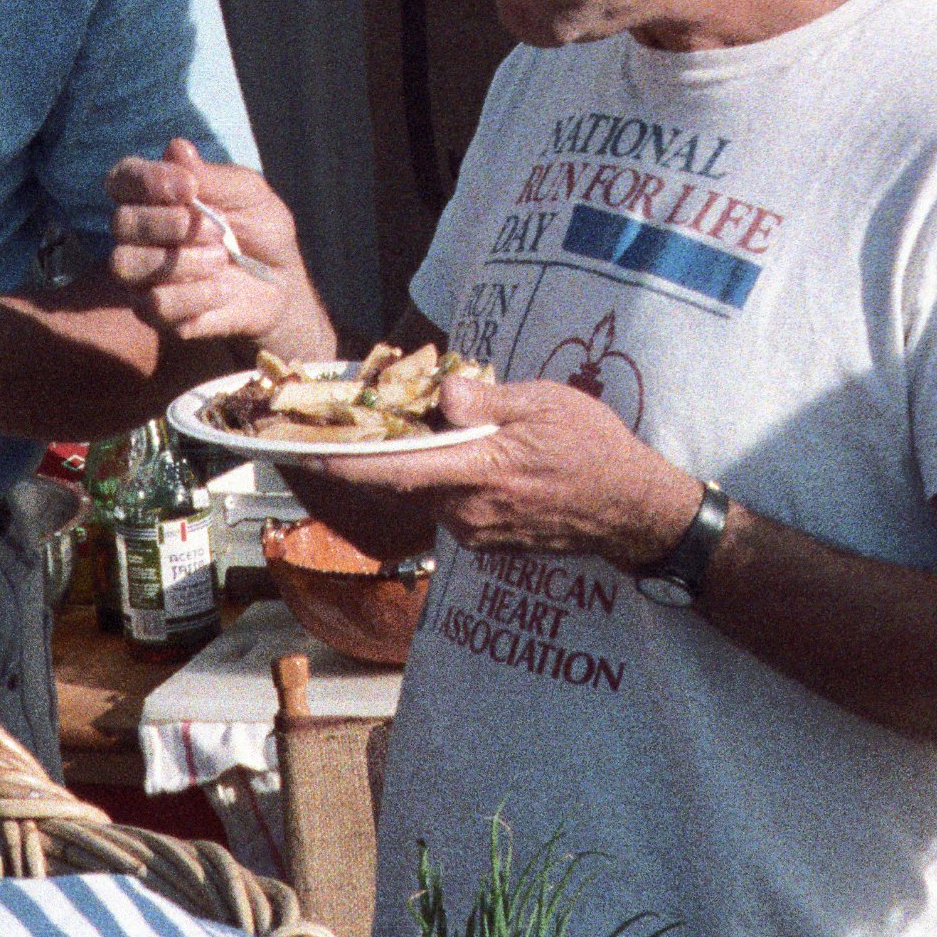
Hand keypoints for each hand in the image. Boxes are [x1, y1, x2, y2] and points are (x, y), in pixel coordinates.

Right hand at [106, 139, 304, 345]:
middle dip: (171, 224)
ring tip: (221, 258)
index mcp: (155, 194)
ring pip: (127, 265)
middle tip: (218, 230)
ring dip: (181, 261)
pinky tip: (221, 290)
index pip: (123, 178)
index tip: (189, 187)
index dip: (147, 180)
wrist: (281, 282)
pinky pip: (153, 304)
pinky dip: (194, 295)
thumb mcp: (249, 195)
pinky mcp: (154, 312)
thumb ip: (213, 176)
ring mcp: (142, 274)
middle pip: (121, 223)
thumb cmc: (260, 228)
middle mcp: (138, 232)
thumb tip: (177, 147)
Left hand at [307, 369, 700, 571]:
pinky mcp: (487, 541)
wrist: (631, 512)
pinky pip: (452, 504)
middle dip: (387, 451)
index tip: (305, 453)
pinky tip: (477, 458)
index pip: (397, 469)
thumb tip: (441, 395)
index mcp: (480, 472)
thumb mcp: (546, 404)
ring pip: (430, 491)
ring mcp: (477, 532)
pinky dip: (450, 479)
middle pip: (407, 479)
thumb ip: (486, 402)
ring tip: (448, 432)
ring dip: (427, 463)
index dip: (346, 463)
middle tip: (375, 419)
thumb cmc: (595, 449)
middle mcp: (468, 511)